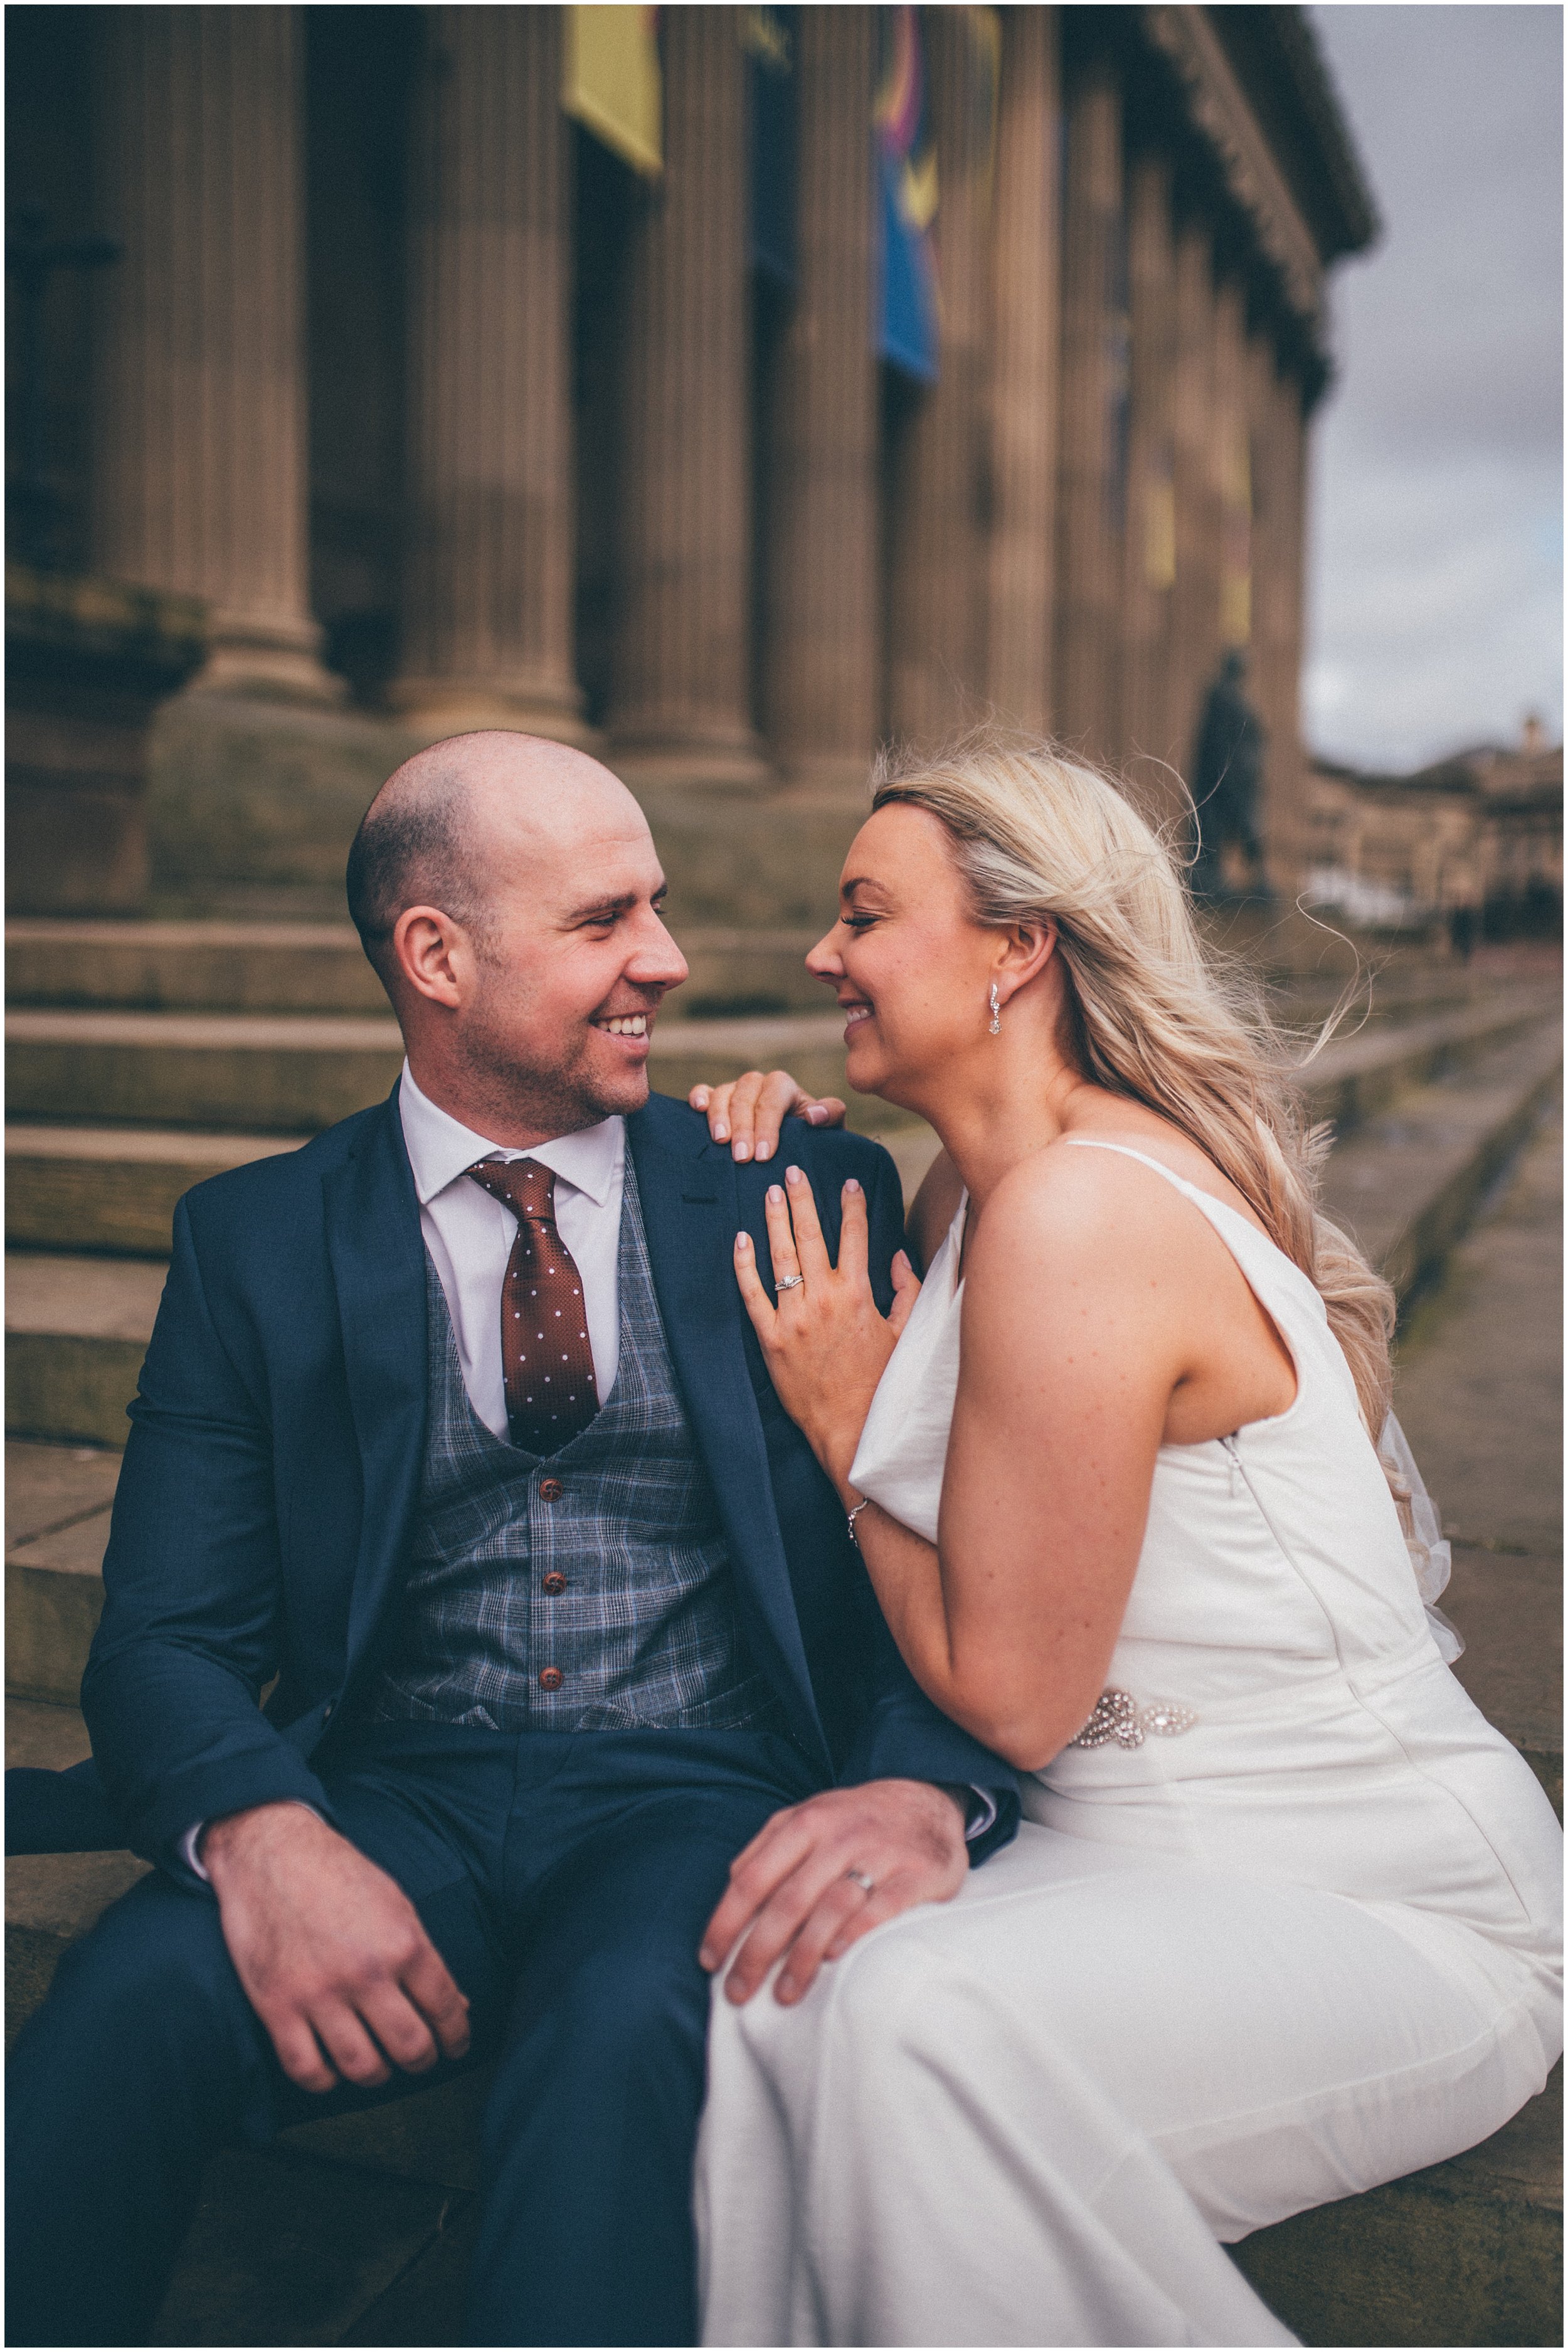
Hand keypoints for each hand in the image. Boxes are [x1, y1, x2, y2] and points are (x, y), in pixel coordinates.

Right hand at [201, 1801, 470, 2093]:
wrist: (270, 1851)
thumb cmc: (338, 1875)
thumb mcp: (396, 1904)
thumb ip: (423, 1957)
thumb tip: (459, 2005)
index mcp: (404, 1943)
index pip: (446, 2009)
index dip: (457, 2036)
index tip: (455, 2046)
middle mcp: (366, 1973)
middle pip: (410, 2047)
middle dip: (423, 2061)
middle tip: (420, 2060)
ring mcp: (319, 1993)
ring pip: (362, 2067)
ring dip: (377, 2075)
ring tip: (379, 2065)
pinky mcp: (276, 2006)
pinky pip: (306, 2070)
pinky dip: (325, 2080)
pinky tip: (332, 2068)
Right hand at [689, 1070, 845, 1162]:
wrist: (793, 1144)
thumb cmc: (810, 1137)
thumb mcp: (829, 1127)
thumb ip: (831, 1114)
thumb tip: (813, 1116)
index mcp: (783, 1087)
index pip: (772, 1100)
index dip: (766, 1126)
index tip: (763, 1155)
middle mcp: (757, 1084)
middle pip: (745, 1097)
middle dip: (743, 1128)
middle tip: (742, 1158)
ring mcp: (735, 1090)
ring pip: (723, 1093)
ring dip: (719, 1116)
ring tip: (720, 1141)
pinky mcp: (717, 1099)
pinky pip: (703, 1091)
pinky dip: (699, 1096)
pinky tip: (697, 1108)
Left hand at [699, 1779, 967, 2004]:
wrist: (928, 1801)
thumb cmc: (856, 1820)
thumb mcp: (809, 1816)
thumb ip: (768, 1846)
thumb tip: (731, 1885)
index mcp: (806, 1821)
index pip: (753, 1876)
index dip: (726, 1921)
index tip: (710, 1960)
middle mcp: (840, 1835)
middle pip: (788, 1900)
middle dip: (757, 1951)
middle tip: (737, 1991)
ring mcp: (881, 1854)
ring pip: (832, 1908)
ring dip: (802, 1956)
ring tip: (782, 1994)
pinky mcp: (918, 1874)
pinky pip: (882, 1909)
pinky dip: (855, 1935)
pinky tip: (833, 1960)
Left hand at [734, 1163, 919, 1492]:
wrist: (851, 1428)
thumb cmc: (880, 1383)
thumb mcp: (904, 1335)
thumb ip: (906, 1291)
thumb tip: (899, 1257)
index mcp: (859, 1295)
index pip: (855, 1237)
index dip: (852, 1206)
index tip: (848, 1182)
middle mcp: (825, 1299)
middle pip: (812, 1237)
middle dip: (803, 1199)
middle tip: (792, 1171)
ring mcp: (794, 1318)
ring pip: (781, 1258)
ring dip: (775, 1221)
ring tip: (769, 1193)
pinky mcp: (771, 1338)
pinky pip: (753, 1294)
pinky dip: (745, 1265)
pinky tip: (740, 1240)